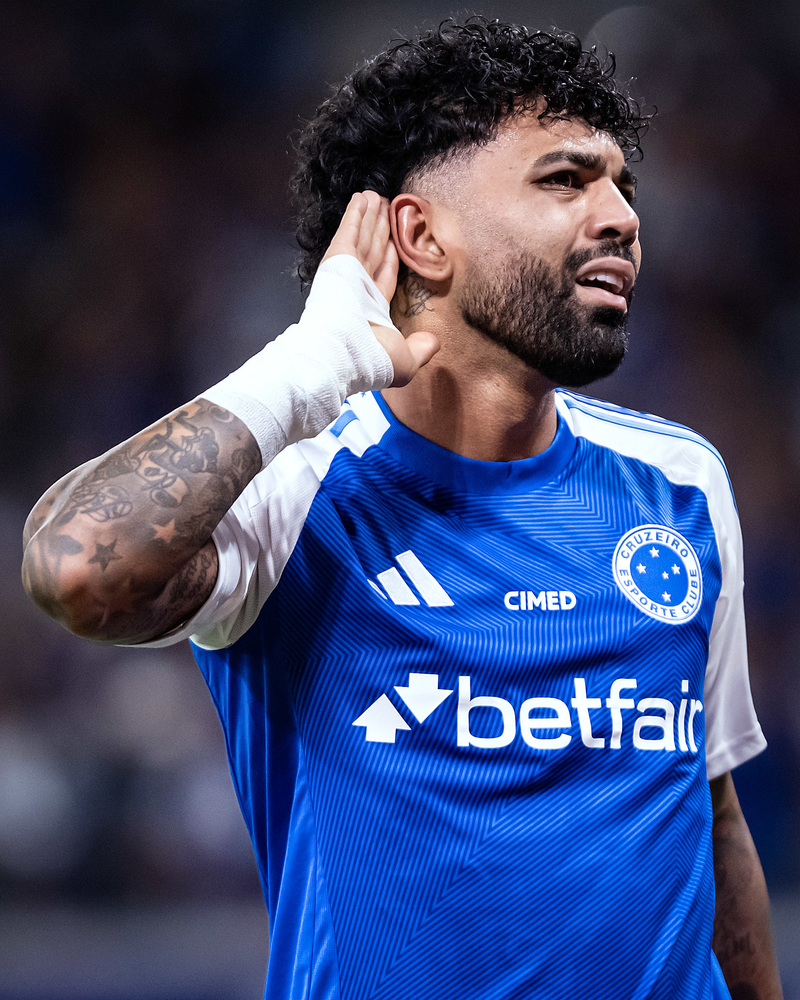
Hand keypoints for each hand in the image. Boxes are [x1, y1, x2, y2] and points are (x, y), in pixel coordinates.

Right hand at [321, 190, 438, 385]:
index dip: (389, 258)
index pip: (383, 276)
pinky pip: (351, 230)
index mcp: (370, 309)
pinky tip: (361, 198)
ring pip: (363, 237)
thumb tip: (434, 343)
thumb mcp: (405, 360)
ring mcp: (347, 272)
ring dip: (368, 217)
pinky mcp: (338, 259)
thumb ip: (422, 349)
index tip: (394, 242)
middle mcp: (357, 288)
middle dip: (378, 232)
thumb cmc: (370, 360)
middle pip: (372, 252)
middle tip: (383, 210)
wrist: (343, 353)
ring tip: (374, 196)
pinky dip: (355, 214)